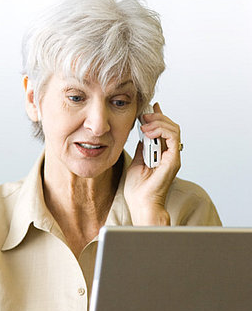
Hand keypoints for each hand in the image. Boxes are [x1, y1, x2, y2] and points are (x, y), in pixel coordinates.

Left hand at [124, 103, 181, 225]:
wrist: (141, 203)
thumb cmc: (138, 188)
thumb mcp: (137, 161)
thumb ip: (142, 147)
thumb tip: (142, 134)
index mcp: (161, 154)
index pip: (164, 130)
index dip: (158, 116)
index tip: (150, 107)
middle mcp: (169, 154)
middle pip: (170, 126)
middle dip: (157, 116)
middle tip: (144, 115)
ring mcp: (173, 156)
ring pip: (173, 128)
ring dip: (158, 122)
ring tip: (145, 124)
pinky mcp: (173, 160)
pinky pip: (173, 137)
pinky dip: (161, 130)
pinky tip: (149, 132)